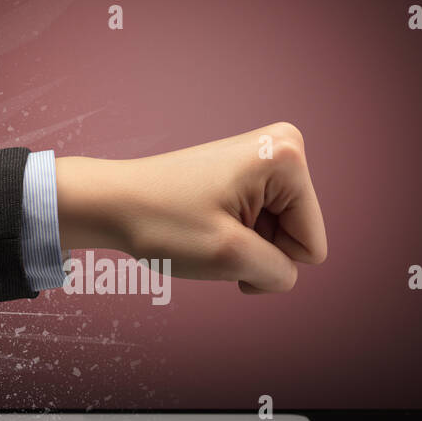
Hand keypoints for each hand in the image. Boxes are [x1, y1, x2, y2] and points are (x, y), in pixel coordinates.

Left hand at [54, 122, 326, 292]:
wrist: (112, 202)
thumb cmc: (161, 222)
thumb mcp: (230, 258)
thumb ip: (279, 272)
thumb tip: (286, 272)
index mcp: (287, 157)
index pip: (309, 246)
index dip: (267, 259)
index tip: (224, 238)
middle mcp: (283, 148)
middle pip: (297, 238)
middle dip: (256, 252)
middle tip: (212, 237)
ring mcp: (264, 159)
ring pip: (278, 236)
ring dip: (242, 247)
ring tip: (204, 230)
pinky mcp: (248, 172)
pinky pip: (261, 225)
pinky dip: (233, 237)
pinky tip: (203, 224)